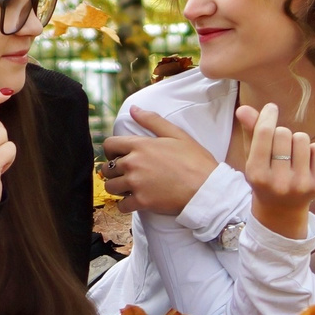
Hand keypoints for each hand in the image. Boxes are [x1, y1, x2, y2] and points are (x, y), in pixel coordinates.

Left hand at [101, 109, 220, 215]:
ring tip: (130, 187)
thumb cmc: (196, 161)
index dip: (111, 151)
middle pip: (107, 168)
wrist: (207, 189)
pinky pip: (121, 206)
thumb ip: (152, 120)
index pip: (109, 145)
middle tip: (127, 174)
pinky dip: (125, 205)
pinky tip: (135, 201)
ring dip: (118, 188)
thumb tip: (133, 109)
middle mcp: (133, 164)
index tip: (118, 156)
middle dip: (114, 171)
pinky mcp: (141, 202)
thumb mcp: (177, 134)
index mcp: (140, 145)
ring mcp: (136, 184)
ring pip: (111, 187)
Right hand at [240, 101, 314, 238]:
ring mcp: (301, 184)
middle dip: (281, 134)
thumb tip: (244, 109)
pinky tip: (306, 162)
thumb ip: (250, 132)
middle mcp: (279, 182)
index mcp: (256, 174)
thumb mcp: (252, 157)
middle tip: (279, 147)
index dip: (268, 115)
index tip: (271, 108)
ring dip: (297, 141)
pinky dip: (314, 149)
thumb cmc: (265, 176)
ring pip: (302, 138)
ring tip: (292, 155)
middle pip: (283, 133)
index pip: (264, 133)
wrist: (282, 210)